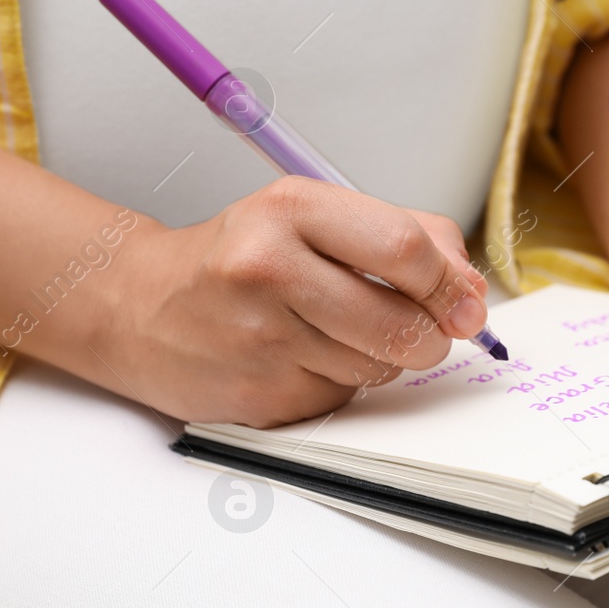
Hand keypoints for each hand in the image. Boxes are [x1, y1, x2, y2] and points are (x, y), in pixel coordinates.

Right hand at [106, 176, 488, 426]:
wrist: (138, 309)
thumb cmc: (238, 260)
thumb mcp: (311, 217)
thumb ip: (401, 239)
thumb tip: (470, 292)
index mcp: (291, 208)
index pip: (405, 248)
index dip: (451, 284)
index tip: (466, 304)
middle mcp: (270, 268)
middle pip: (403, 322)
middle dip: (430, 336)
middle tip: (421, 332)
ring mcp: (261, 338)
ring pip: (379, 368)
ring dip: (380, 361)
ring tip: (335, 335)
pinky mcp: (260, 396)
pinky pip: (342, 399)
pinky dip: (339, 385)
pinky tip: (300, 361)